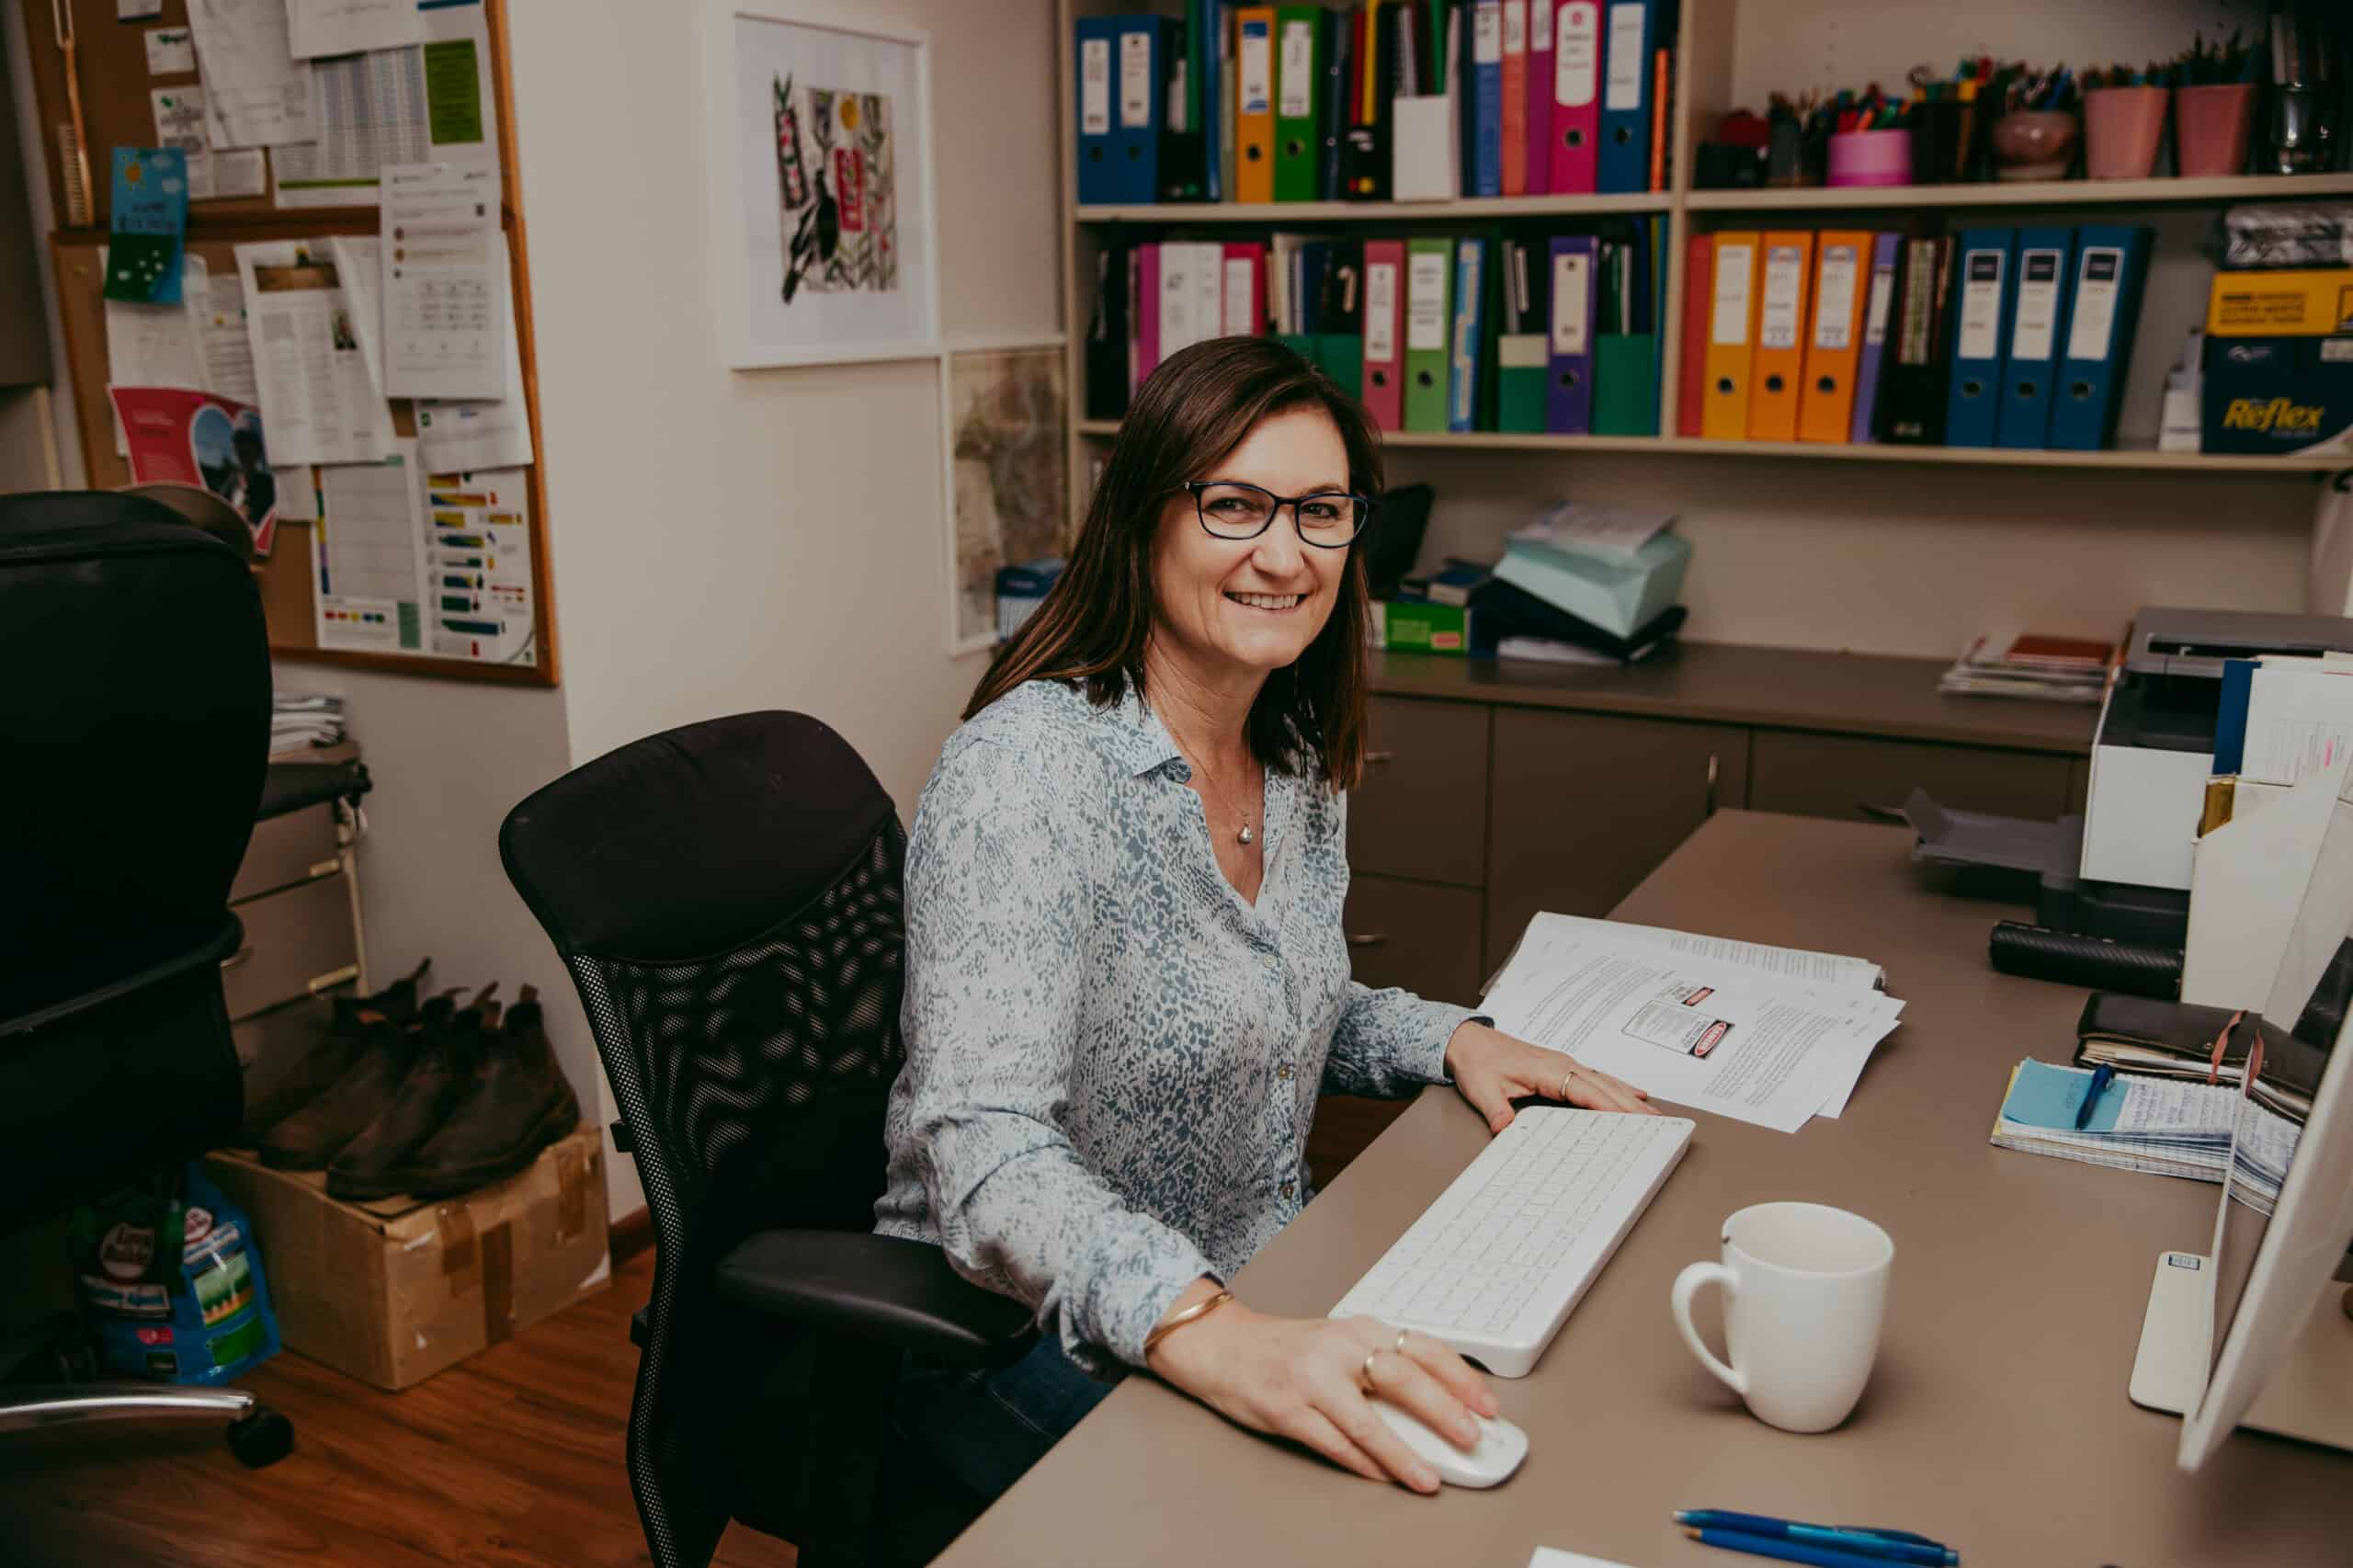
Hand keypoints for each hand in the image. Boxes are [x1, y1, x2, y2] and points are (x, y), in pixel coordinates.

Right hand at [1146, 1284, 1498, 1493]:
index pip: (1422, 1347)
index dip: (1460, 1377)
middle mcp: (1337, 1348)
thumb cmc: (1288, 1348)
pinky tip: (1382, 1476)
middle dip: (1442, 1411)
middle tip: (1471, 1438)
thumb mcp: (1340, 1342)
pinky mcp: (1286, 1409)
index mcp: (1359, 1328)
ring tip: (1429, 1477)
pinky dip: (1362, 1463)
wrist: (1222, 1345)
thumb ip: (1382, 1366)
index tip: (1489, 1405)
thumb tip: (1440, 1409)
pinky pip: (1333, 1442)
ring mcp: (1310, 1379)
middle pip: (1401, 1377)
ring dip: (1403, 1453)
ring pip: (1367, 1421)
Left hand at [1444, 1020, 1655, 1132]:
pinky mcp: (1562, 1067)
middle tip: (1659, 1123)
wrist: (1470, 1042)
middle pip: (1604, 1087)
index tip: (1633, 1120)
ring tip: (1655, 1114)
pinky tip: (1633, 1094)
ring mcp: (1565, 1064)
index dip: (1610, 1106)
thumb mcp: (1483, 1090)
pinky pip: (1597, 1078)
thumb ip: (1496, 1111)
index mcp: (1548, 1070)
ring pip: (1605, 1082)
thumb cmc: (1478, 1063)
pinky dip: (1618, 1087)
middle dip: (1632, 1106)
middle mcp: (1562, 1065)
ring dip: (1630, 1098)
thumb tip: (1506, 1130)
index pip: (1586, 1091)